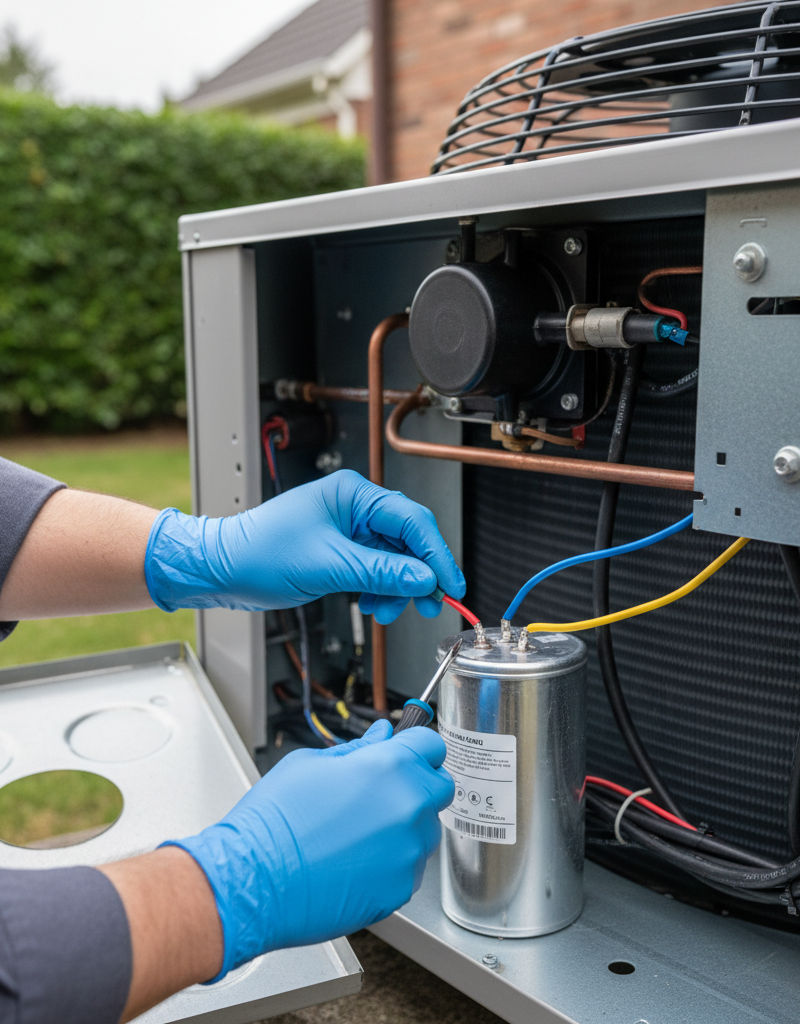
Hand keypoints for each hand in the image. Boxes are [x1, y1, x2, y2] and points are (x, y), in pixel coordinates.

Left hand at [144, 469, 464, 622]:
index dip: (437, 556)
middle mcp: (354, 507)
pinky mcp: (339, 550)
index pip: (412, 522)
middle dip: (418, 575)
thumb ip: (382, 571)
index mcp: (353, 495)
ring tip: (387, 611)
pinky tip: (371, 604)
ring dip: (397, 587)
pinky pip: (374, 569)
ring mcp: (346, 529)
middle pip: (407, 541)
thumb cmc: (259, 554)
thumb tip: (424, 578)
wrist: (219, 569)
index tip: (451, 585)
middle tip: (429, 605)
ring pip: (393, 559)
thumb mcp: (329, 566)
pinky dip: (379, 588)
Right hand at [164, 721, 453, 977]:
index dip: (417, 747)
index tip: (407, 753)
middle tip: (381, 794)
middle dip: (417, 785)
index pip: (432, 744)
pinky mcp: (401, 889)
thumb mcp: (310, 763)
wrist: (253, 881)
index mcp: (389, 766)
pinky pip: (410, 867)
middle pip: (439, 787)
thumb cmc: (274, 822)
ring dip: (405, 826)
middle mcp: (408, 807)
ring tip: (358, 833)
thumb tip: (381, 737)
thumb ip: (358, 749)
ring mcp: (408, 851)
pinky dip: (392, 862)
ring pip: (425, 830)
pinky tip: (355, 860)